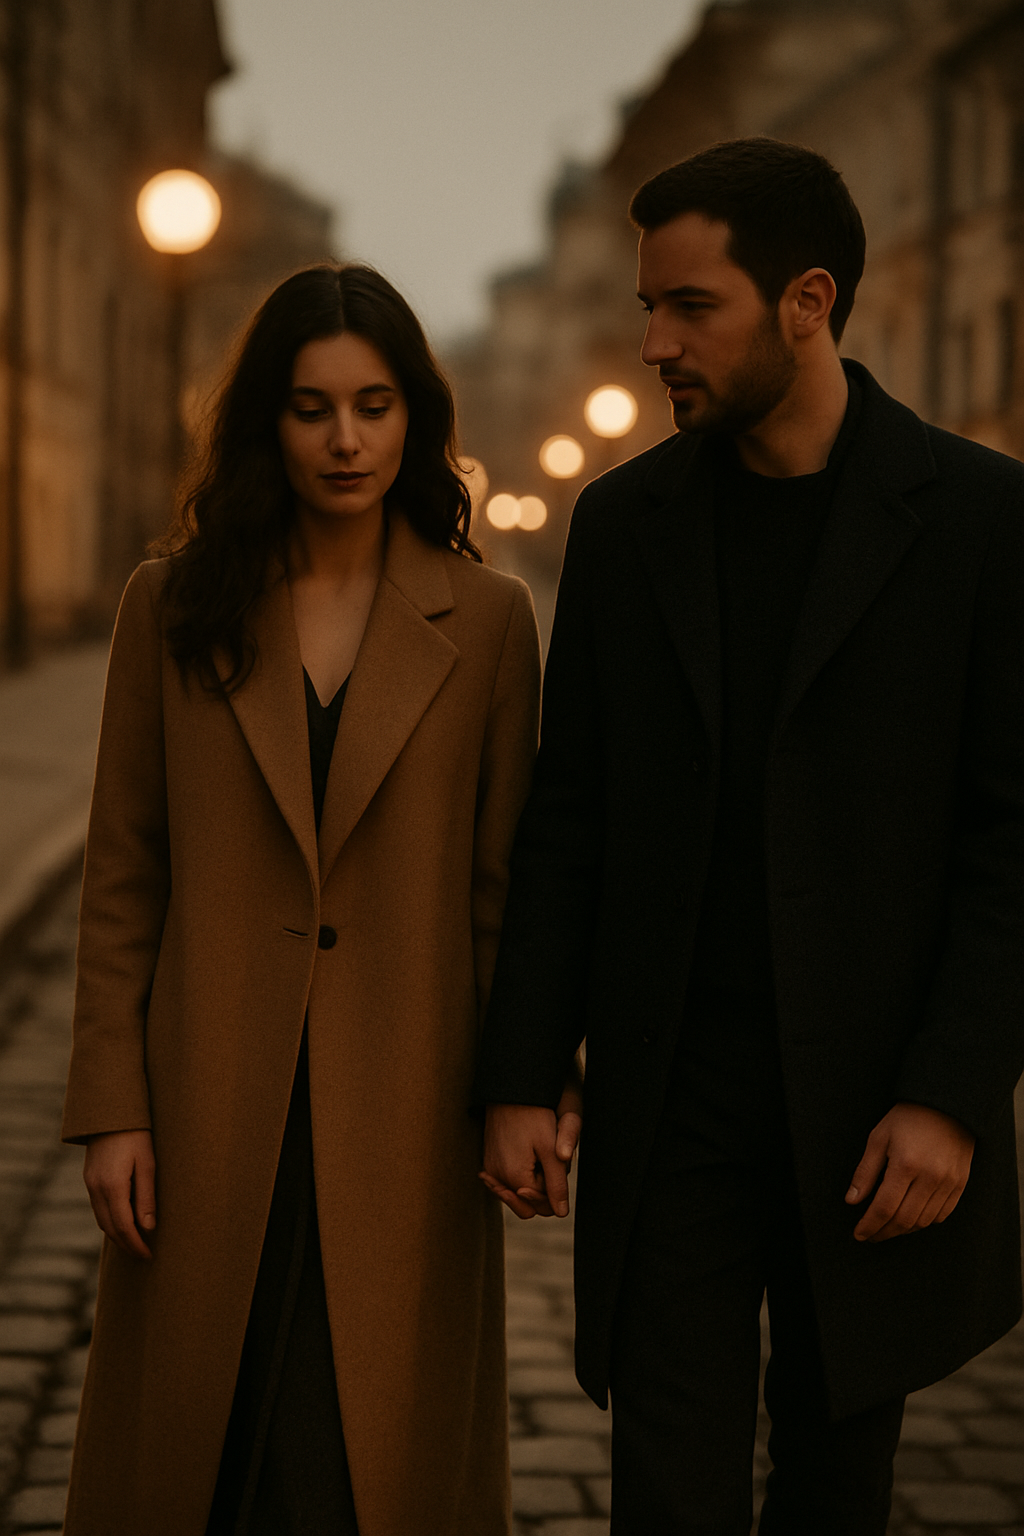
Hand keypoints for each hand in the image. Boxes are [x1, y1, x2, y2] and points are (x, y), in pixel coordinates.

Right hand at [84, 1129, 156, 1258]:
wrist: (111, 1111)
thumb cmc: (136, 1134)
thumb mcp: (148, 1164)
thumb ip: (146, 1197)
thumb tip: (148, 1228)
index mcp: (112, 1187)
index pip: (123, 1227)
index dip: (136, 1245)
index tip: (148, 1255)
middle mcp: (96, 1189)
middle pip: (109, 1228)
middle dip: (126, 1244)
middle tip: (143, 1255)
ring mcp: (90, 1184)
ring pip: (101, 1220)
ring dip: (117, 1235)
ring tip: (135, 1242)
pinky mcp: (90, 1178)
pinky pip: (98, 1208)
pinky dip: (110, 1220)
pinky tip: (123, 1221)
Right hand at [480, 1097, 580, 1220]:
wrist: (511, 1090)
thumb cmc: (534, 1116)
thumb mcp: (550, 1150)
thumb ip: (556, 1184)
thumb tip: (561, 1213)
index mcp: (512, 1178)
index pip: (542, 1205)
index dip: (555, 1190)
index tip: (558, 1164)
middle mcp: (496, 1178)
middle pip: (527, 1202)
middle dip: (543, 1187)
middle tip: (550, 1159)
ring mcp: (490, 1169)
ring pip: (518, 1190)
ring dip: (532, 1180)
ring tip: (540, 1155)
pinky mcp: (489, 1160)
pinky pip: (507, 1179)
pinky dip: (520, 1174)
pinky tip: (528, 1157)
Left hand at [845, 1102, 973, 1242]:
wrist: (946, 1105)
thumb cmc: (907, 1119)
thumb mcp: (879, 1138)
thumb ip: (865, 1172)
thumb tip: (852, 1200)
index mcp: (905, 1165)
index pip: (884, 1208)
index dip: (870, 1225)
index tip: (859, 1234)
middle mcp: (930, 1178)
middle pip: (904, 1220)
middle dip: (884, 1232)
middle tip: (871, 1235)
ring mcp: (948, 1183)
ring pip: (923, 1221)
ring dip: (903, 1230)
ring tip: (888, 1228)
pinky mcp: (960, 1184)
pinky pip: (941, 1215)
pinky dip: (924, 1222)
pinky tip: (911, 1219)